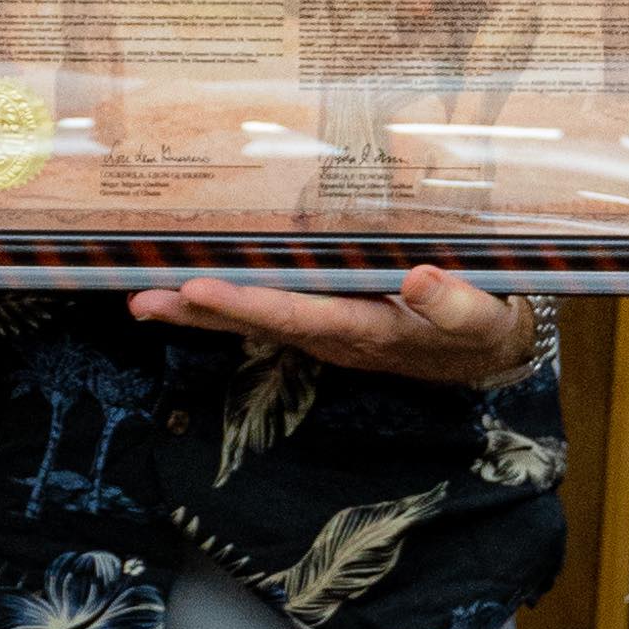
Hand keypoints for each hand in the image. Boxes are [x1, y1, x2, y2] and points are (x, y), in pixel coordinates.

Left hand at [128, 265, 533, 382]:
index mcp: (367, 329)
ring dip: (199, 312)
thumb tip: (420, 277)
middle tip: (140, 299)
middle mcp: (335, 335)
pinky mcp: (327, 319)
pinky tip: (192, 291)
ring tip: (143, 299)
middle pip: (257, 324)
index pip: (296, 315)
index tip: (197, 288)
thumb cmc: (484, 327)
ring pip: (254, 321)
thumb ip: (453, 303)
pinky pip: (269, 311)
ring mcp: (326, 330)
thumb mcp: (482, 317)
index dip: (245, 303)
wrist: (488, 351)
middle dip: (198, 312)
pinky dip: (227, 302)